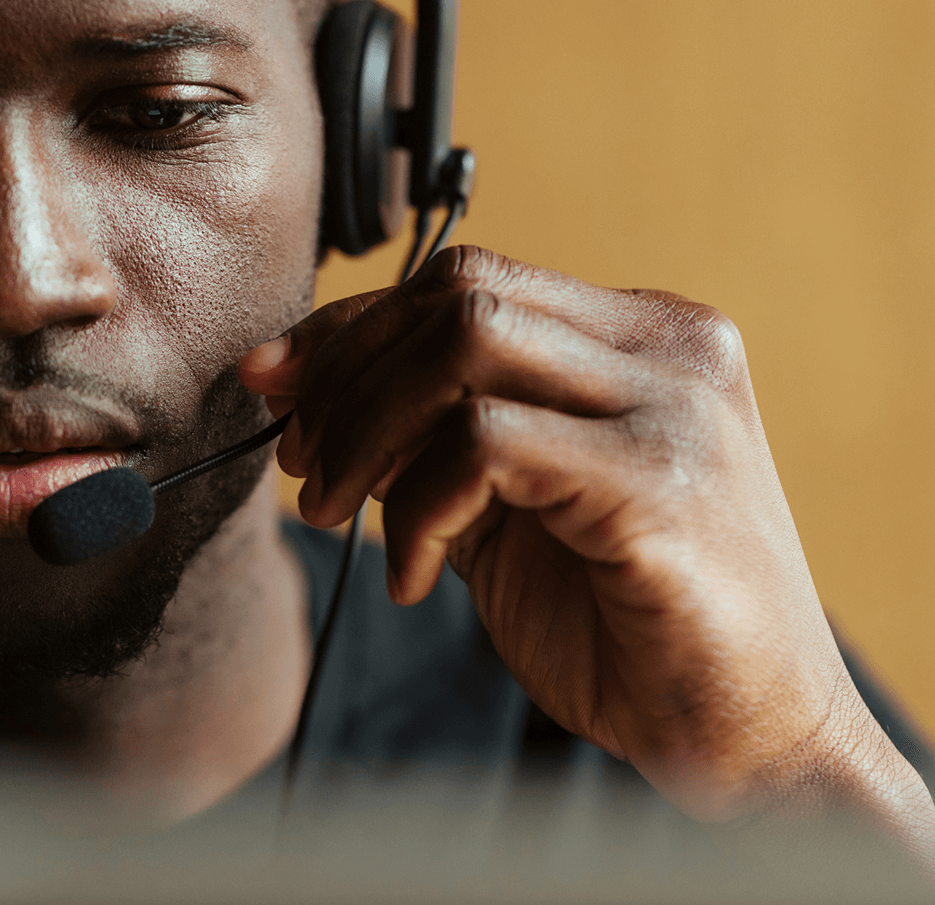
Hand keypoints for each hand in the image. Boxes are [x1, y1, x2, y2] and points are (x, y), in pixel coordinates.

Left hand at [239, 246, 934, 859]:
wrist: (746, 740)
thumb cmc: (624, 622)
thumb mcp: (507, 508)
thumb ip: (429, 437)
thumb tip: (300, 385)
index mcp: (641, 338)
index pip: (467, 280)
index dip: (351, 326)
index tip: (273, 381)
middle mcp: (668, 349)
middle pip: (459, 291)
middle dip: (345, 373)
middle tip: (302, 465)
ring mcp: (674, 406)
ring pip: (466, 342)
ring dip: (367, 431)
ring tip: (335, 514)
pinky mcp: (659, 481)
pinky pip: (484, 445)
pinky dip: (414, 508)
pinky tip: (411, 578)